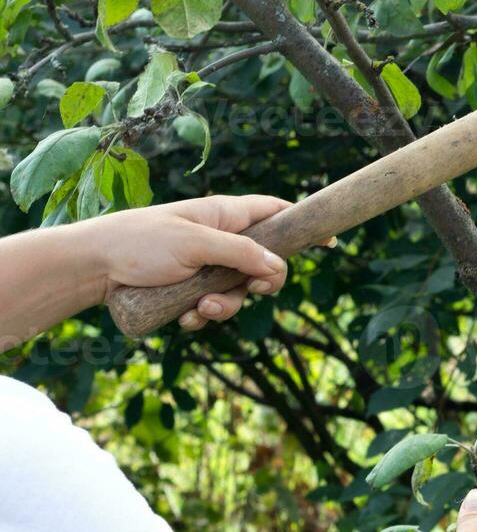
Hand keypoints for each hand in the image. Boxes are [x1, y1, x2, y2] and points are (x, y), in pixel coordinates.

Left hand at [84, 195, 294, 329]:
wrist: (93, 269)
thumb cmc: (139, 242)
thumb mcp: (195, 243)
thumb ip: (240, 252)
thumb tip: (277, 266)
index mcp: (224, 215)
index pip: (274, 213)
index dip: (301, 225)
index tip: (328, 242)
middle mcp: (219, 240)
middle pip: (263, 263)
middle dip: (259, 283)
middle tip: (252, 289)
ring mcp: (205, 267)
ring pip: (238, 292)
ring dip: (226, 307)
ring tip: (200, 309)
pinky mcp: (188, 291)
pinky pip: (213, 309)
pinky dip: (203, 317)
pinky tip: (185, 317)